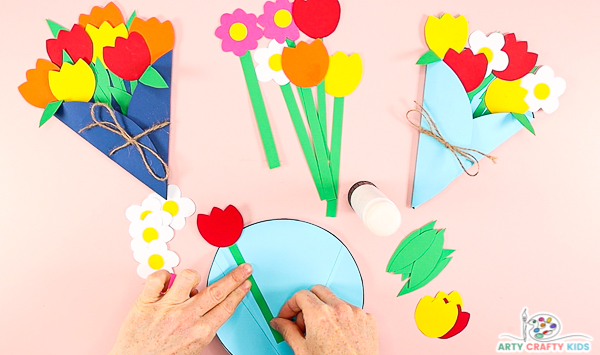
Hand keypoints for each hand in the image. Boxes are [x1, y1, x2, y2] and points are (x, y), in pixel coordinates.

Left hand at [109, 264, 251, 354]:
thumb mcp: (192, 349)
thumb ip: (202, 328)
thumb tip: (209, 310)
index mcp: (200, 332)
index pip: (226, 306)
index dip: (239, 292)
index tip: (245, 284)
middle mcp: (186, 318)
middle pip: (217, 291)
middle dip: (235, 277)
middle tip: (244, 268)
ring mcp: (166, 308)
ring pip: (189, 277)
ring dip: (194, 276)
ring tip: (192, 282)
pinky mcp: (146, 302)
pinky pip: (158, 277)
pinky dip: (163, 275)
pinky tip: (166, 282)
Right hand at [270, 285, 378, 354]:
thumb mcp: (303, 352)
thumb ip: (288, 332)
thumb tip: (279, 323)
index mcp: (320, 315)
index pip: (300, 295)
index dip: (290, 305)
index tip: (288, 315)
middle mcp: (339, 309)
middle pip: (318, 291)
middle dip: (307, 302)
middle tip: (302, 321)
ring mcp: (356, 313)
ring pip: (335, 299)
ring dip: (325, 310)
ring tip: (321, 332)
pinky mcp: (368, 319)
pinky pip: (351, 310)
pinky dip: (342, 318)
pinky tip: (338, 334)